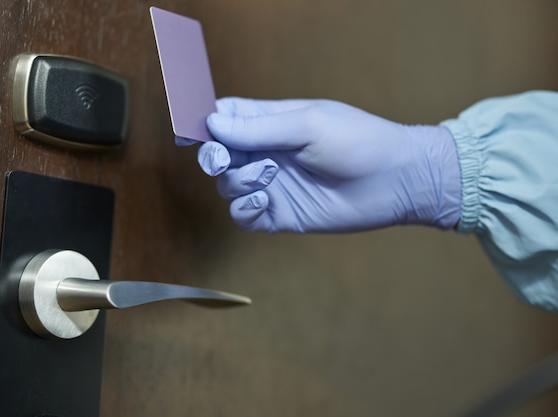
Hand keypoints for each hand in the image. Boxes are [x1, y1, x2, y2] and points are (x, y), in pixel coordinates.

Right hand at [198, 97, 460, 232]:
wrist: (395, 181)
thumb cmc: (358, 141)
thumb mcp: (307, 125)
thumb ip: (259, 128)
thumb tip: (212, 123)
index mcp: (271, 123)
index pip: (225, 118)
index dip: (204, 124)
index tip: (188, 132)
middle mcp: (267, 153)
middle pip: (220, 154)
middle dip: (215, 156)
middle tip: (222, 159)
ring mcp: (272, 185)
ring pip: (228, 186)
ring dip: (237, 181)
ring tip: (267, 178)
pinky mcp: (279, 215)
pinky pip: (244, 216)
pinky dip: (244, 210)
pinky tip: (262, 201)